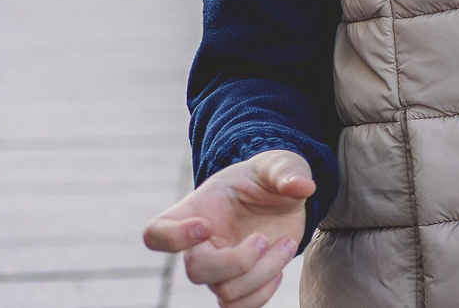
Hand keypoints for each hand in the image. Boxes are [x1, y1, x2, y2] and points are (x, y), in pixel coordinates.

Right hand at [142, 150, 311, 306]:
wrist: (278, 198)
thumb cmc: (266, 178)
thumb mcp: (278, 164)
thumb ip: (287, 171)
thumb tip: (301, 186)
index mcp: (194, 211)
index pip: (157, 234)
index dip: (173, 238)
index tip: (206, 226)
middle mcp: (199, 245)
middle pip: (196, 271)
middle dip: (237, 260)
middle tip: (263, 238)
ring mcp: (218, 268)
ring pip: (225, 292)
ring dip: (263, 272)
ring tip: (286, 244)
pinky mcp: (238, 283)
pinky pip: (238, 307)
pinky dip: (264, 293)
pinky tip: (281, 263)